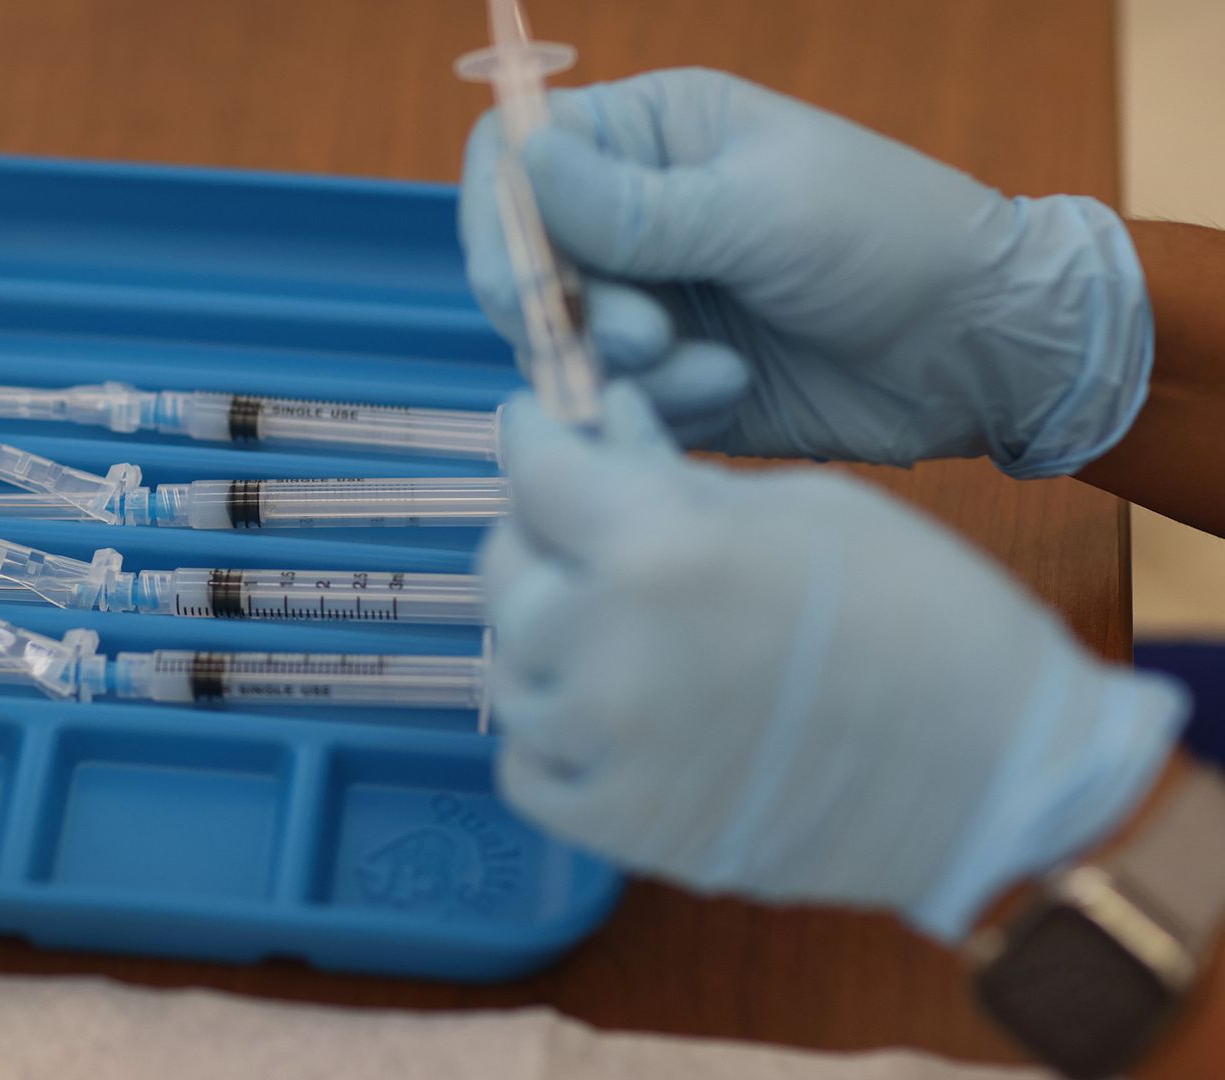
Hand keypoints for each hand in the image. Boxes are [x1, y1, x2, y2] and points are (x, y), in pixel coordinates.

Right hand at [461, 69, 1151, 476]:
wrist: (978, 350)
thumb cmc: (890, 239)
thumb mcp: (759, 210)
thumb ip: (632, 206)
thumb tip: (519, 157)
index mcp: (652, 137)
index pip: (514, 156)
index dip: (499, 218)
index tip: (528, 280)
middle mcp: (633, 217)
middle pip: (521, 264)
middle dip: (569, 313)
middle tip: (644, 337)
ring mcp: (648, 300)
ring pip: (560, 346)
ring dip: (625, 371)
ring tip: (715, 373)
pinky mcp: (669, 378)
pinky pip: (611, 404)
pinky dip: (659, 409)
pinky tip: (732, 395)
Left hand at [483, 384, 1185, 938]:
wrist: (998, 772)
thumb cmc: (923, 615)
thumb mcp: (802, 507)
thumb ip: (675, 475)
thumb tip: (606, 421)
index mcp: (657, 548)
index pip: (537, 473)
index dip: (534, 440)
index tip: (537, 431)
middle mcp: (608, 646)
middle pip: (506, 574)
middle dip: (538, 538)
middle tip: (580, 532)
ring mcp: (605, 748)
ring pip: (510, 673)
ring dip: (546, 641)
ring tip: (609, 626)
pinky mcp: (618, 830)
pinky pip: (525, 768)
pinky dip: (551, 735)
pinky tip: (605, 711)